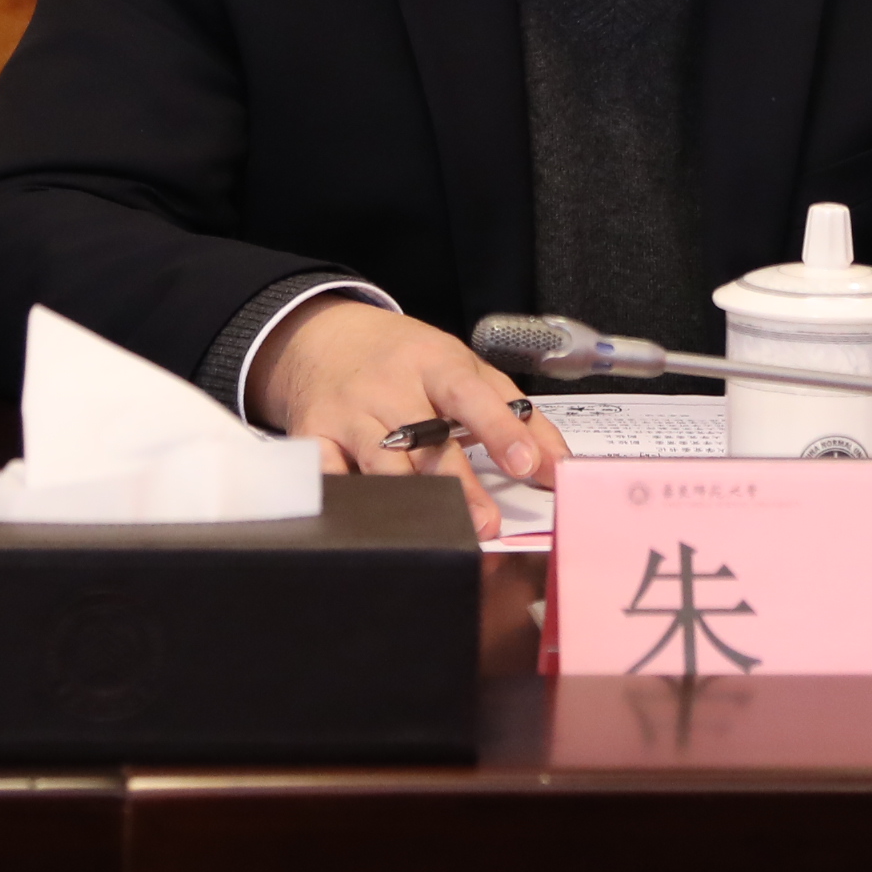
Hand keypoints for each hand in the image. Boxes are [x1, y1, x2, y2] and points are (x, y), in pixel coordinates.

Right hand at [247, 301, 558, 537]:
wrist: (323, 337)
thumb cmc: (405, 360)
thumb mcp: (465, 369)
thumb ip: (516, 415)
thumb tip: (557, 464)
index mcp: (434, 364)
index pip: (470, 395)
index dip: (499, 430)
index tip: (525, 464)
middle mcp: (389, 387)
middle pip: (426, 439)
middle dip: (458, 484)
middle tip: (487, 524)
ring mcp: (349, 414)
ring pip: (379, 463)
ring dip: (410, 500)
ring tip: (439, 533)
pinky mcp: (314, 438)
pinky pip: (326, 473)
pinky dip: (343, 496)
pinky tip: (366, 522)